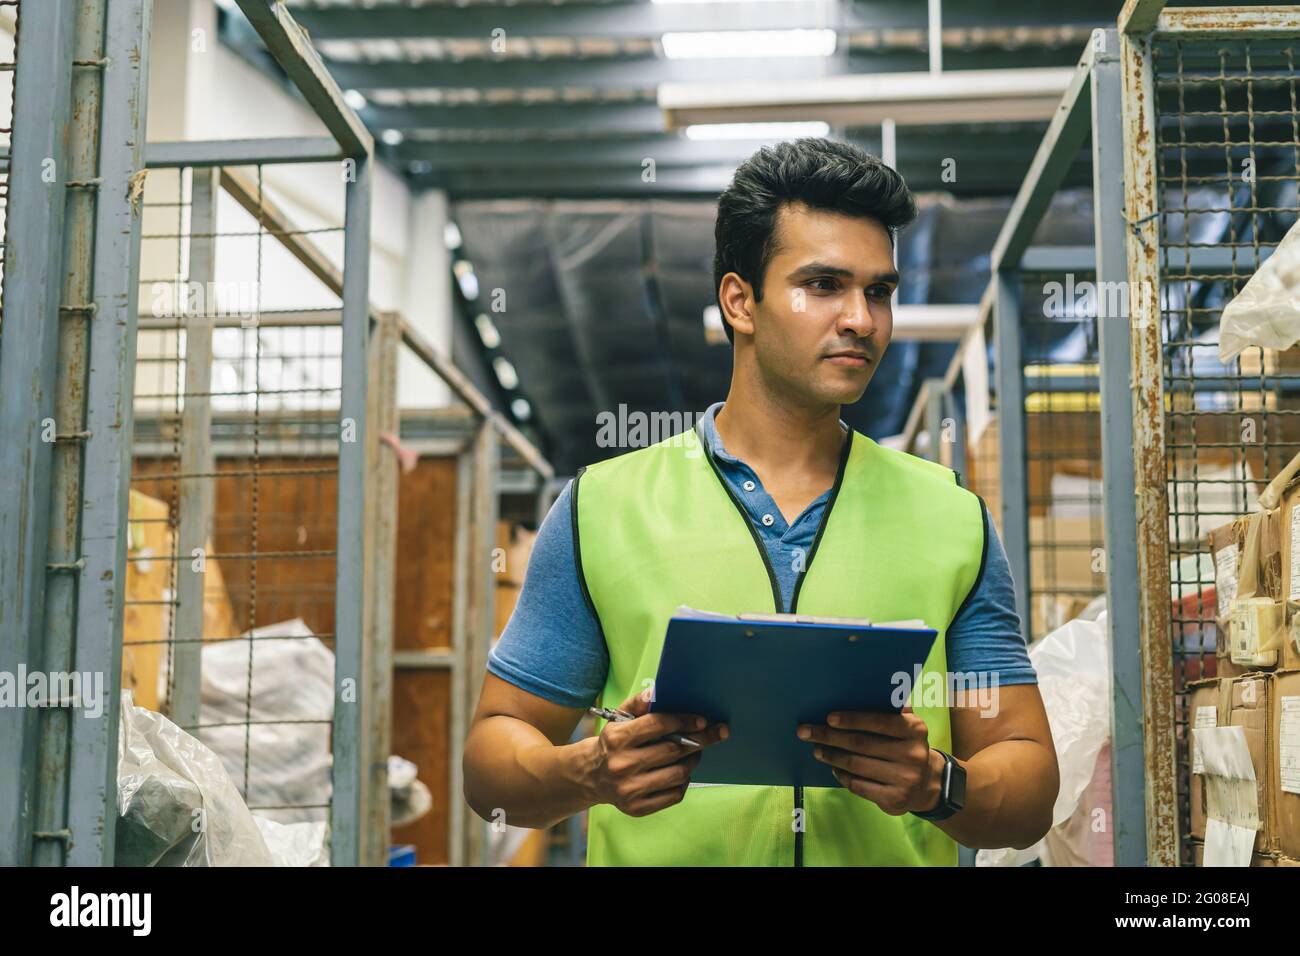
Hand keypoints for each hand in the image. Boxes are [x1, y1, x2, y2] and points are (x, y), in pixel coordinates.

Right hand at [587, 693, 727, 817]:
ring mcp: (629, 789)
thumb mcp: (618, 718)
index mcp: (617, 738)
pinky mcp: (637, 808)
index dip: (683, 721)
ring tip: (696, 753)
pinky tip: (682, 772)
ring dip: (693, 761)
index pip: (658, 725)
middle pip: (673, 751)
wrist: (592, 776)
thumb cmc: (613, 742)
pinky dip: (684, 781)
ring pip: (677, 774)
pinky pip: (674, 795)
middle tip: (714, 734)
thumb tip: (655, 692)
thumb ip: (638, 704)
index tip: (702, 720)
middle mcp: (622, 765)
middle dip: (699, 740)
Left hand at [796, 706, 943, 815]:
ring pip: (856, 765)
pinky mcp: (894, 800)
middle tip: (807, 732)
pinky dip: (842, 775)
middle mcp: (912, 754)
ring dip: (831, 756)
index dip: (852, 719)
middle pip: (861, 744)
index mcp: (915, 729)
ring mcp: (904, 779)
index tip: (828, 718)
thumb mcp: (907, 726)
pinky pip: (858, 785)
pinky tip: (833, 768)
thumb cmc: (906, 746)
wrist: (927, 784)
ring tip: (817, 750)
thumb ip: (888, 711)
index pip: (879, 721)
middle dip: (830, 737)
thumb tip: (855, 693)